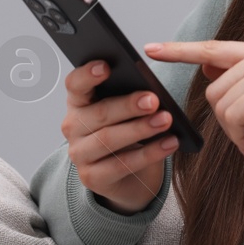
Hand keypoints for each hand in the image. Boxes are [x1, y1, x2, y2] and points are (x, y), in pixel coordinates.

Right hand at [60, 60, 176, 213]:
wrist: (128, 177)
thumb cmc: (128, 132)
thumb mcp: (126, 111)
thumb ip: (130, 96)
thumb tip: (151, 90)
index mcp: (79, 101)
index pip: (75, 84)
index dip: (88, 74)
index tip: (107, 66)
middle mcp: (73, 126)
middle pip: (99, 113)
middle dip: (128, 105)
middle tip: (153, 99)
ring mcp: (79, 154)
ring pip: (109, 139)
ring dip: (140, 129)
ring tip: (166, 120)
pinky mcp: (92, 178)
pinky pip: (122, 164)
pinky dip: (149, 153)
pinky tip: (170, 142)